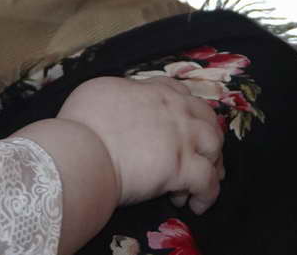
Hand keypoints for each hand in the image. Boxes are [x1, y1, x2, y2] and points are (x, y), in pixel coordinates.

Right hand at [58, 75, 223, 214]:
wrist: (82, 151)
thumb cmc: (80, 123)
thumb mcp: (96, 91)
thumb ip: (118, 93)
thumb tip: (118, 101)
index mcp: (152, 91)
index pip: (179, 92)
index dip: (184, 108)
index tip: (180, 122)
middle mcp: (173, 109)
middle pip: (206, 116)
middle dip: (206, 134)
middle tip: (199, 154)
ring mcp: (182, 138)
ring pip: (215, 146)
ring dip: (213, 163)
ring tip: (201, 181)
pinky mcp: (184, 168)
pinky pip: (209, 182)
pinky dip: (207, 195)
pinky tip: (194, 205)